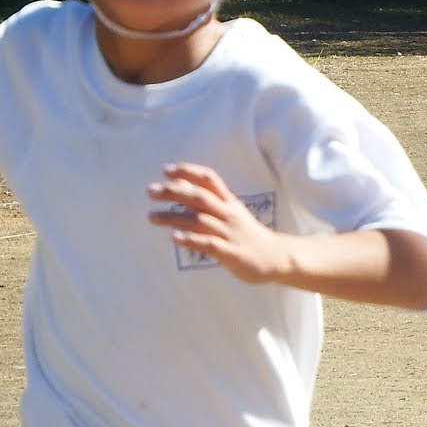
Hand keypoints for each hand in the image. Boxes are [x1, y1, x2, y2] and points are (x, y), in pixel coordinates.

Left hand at [147, 163, 289, 285]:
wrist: (275, 257)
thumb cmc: (246, 233)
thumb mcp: (229, 212)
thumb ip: (206, 200)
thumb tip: (179, 185)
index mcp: (228, 202)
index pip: (209, 179)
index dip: (188, 172)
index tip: (166, 170)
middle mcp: (228, 214)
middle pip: (200, 197)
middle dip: (174, 192)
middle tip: (150, 191)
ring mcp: (230, 233)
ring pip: (199, 220)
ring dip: (173, 217)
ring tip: (151, 217)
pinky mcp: (231, 253)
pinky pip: (209, 244)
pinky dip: (192, 240)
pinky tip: (175, 238)